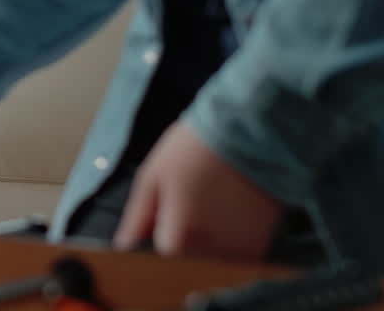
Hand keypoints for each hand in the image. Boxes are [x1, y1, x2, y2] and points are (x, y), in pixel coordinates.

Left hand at [114, 121, 282, 260]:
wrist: (249, 129)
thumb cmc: (194, 148)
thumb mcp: (153, 176)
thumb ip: (137, 217)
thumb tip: (123, 244)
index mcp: (178, 238)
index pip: (162, 249)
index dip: (162, 223)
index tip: (172, 198)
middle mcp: (209, 252)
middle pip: (187, 254)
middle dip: (185, 229)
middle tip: (195, 191)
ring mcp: (237, 250)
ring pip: (211, 254)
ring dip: (208, 233)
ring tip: (214, 195)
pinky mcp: (260, 244)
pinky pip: (236, 250)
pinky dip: (231, 232)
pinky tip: (232, 204)